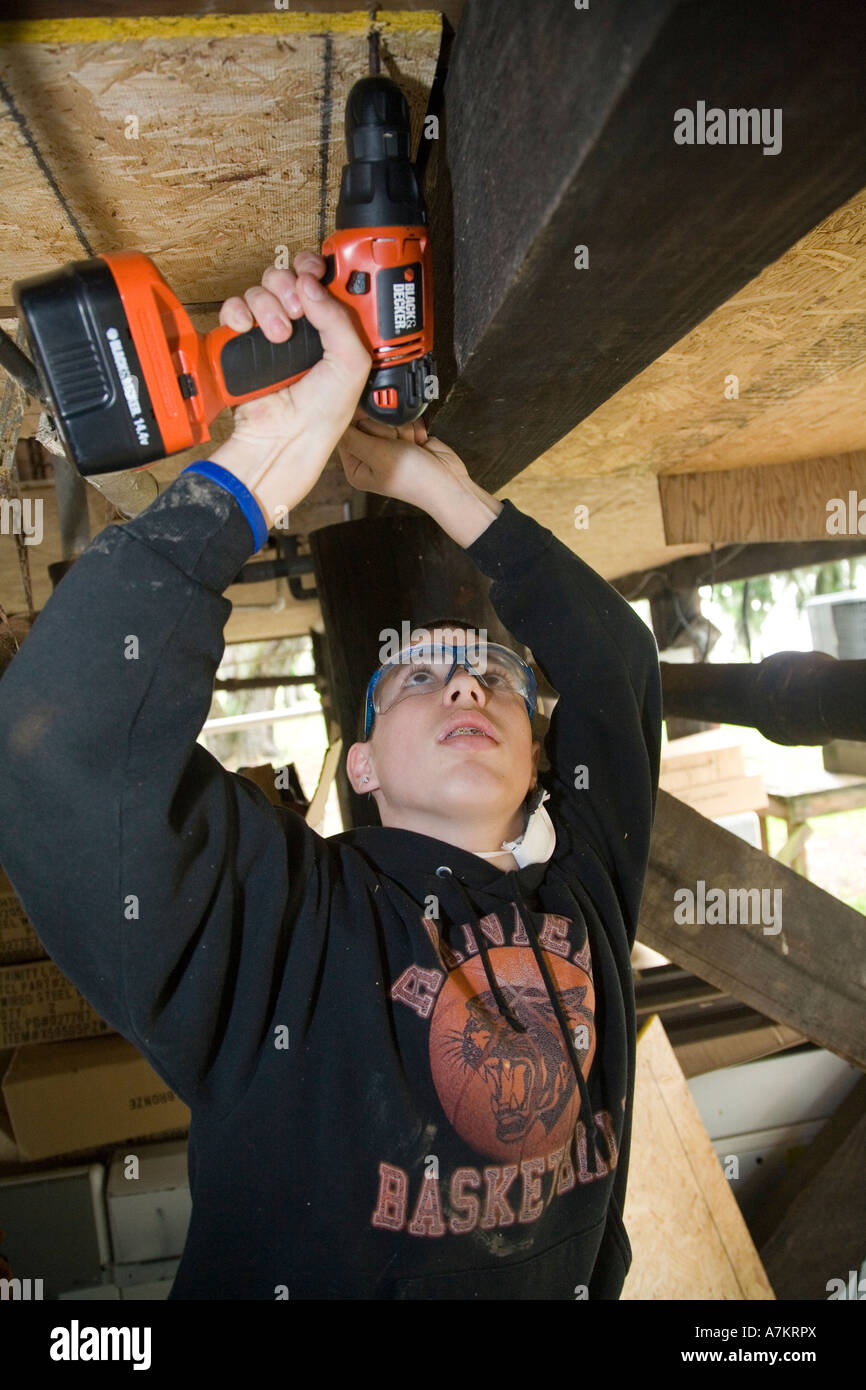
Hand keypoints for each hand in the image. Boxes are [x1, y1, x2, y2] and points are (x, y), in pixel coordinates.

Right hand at [209, 251, 372, 524]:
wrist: (285, 439)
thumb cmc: (323, 414)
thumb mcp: (352, 364)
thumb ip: (340, 318)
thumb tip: (312, 283)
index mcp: (330, 329)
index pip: (320, 281)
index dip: (316, 268)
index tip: (316, 270)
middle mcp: (300, 327)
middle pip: (287, 277)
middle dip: (290, 285)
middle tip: (297, 310)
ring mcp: (268, 332)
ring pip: (261, 289)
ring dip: (268, 305)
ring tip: (278, 335)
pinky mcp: (240, 341)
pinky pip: (234, 308)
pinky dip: (237, 312)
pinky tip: (247, 328)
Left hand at [337, 407, 472, 509]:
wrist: (448, 482)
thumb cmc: (415, 479)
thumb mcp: (377, 455)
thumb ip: (353, 436)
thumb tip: (334, 420)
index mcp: (356, 466)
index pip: (345, 430)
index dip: (359, 423)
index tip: (375, 428)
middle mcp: (368, 456)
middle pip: (366, 420)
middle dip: (386, 428)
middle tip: (396, 444)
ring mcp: (386, 446)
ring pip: (386, 417)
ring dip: (401, 428)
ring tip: (409, 446)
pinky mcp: (402, 437)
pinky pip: (401, 418)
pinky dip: (412, 427)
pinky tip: (417, 442)